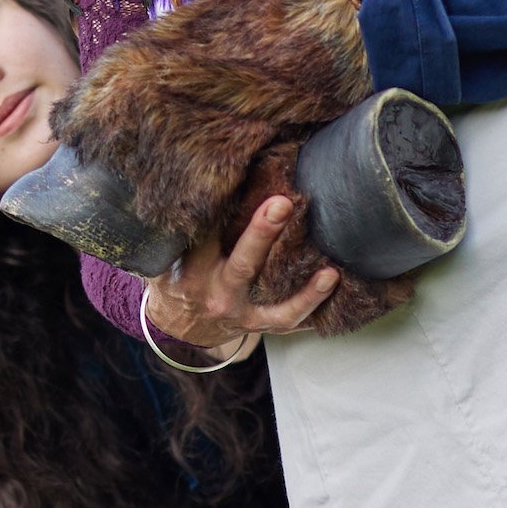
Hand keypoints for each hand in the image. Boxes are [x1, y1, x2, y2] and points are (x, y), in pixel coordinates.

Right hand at [145, 195, 339, 345]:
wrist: (178, 329)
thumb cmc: (177, 281)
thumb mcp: (169, 257)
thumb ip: (188, 230)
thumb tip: (212, 183)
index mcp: (193, 274)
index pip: (206, 238)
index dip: (220, 209)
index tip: (236, 178)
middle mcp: (219, 296)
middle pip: (243, 265)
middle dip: (263, 234)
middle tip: (283, 204)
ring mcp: (243, 316)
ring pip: (277, 307)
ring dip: (306, 293)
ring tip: (330, 273)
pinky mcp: (261, 326)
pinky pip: (291, 322)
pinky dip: (315, 309)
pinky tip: (337, 289)